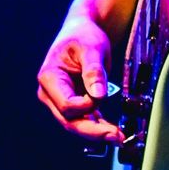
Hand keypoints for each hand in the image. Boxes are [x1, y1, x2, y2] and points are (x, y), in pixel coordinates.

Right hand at [37, 13, 123, 143]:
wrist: (82, 33)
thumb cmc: (83, 36)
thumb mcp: (91, 47)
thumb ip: (94, 71)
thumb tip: (98, 95)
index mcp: (49, 78)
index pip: (67, 105)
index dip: (86, 105)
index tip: (103, 93)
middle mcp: (50, 94)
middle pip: (70, 122)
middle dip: (94, 131)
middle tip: (117, 137)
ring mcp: (58, 102)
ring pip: (77, 125)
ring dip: (98, 132)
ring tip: (119, 136)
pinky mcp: (72, 106)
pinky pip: (84, 121)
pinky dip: (98, 127)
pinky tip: (113, 131)